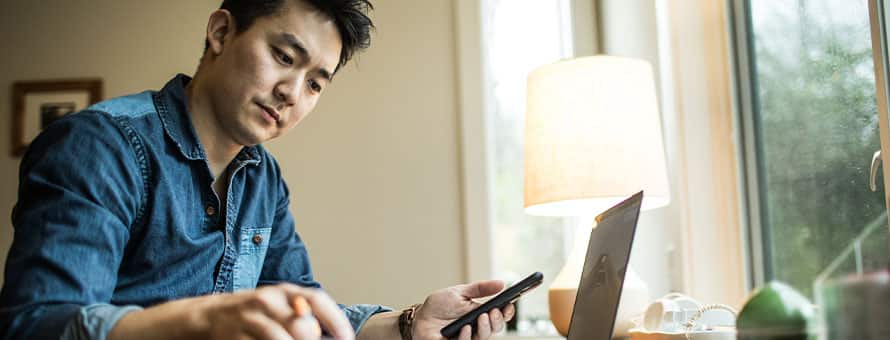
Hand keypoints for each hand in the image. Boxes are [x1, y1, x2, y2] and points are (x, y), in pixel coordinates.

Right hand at [198, 283, 353, 339]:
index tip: (347, 339)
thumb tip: (331, 335)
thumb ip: (304, 316)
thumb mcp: (280, 307)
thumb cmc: (256, 313)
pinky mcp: (233, 337)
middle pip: (300, 325)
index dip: (335, 321)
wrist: (210, 316)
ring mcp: (248, 320)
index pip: (317, 300)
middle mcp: (267, 301)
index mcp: (284, 292)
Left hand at [412, 281, 515, 339]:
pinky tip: (466, 328)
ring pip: (483, 338)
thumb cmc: (440, 305)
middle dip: (497, 321)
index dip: (507, 312)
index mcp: (481, 314)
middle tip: (494, 312)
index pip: (499, 316)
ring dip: (485, 328)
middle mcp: (477, 328)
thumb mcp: (460, 292)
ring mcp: (467, 338)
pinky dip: (466, 337)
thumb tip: (501, 283)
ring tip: (482, 317)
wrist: (420, 316)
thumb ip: (480, 289)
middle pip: (495, 329)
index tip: (509, 305)